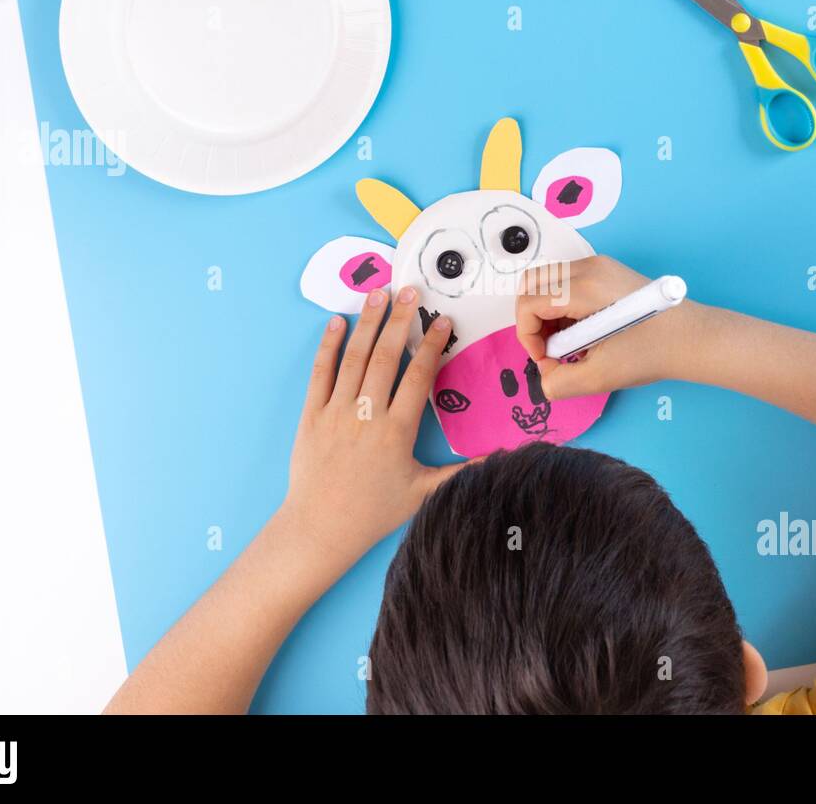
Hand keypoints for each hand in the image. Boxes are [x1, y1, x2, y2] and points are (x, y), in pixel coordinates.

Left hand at [286, 286, 464, 572]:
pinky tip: (337, 322)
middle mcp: (367, 415)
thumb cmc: (374, 512)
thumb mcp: (423, 492)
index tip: (441, 321)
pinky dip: (328, 346)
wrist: (321, 527)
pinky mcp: (312, 415)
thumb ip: (462, 471)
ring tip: (379, 294)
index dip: (431, 345)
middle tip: (410, 289)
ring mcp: (336, 412)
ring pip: (354, 358)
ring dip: (368, 323)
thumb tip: (503, 460)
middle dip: (399, 320)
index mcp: (397, 430)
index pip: (418, 376)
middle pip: (386, 357)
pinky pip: (321, 373)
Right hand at [516, 255, 705, 399]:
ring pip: (546, 282)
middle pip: (531, 284)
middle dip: (532, 321)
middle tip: (552, 350)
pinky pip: (566, 282)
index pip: (528, 303)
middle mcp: (588, 268)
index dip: (527, 337)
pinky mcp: (605, 271)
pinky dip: (562, 307)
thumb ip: (559, 382)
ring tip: (570, 344)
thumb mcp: (600, 377)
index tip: (548, 360)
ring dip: (546, 315)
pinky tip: (583, 332)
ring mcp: (598, 265)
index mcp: (585, 289)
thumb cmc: (653, 353)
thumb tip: (544, 375)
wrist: (692, 338)